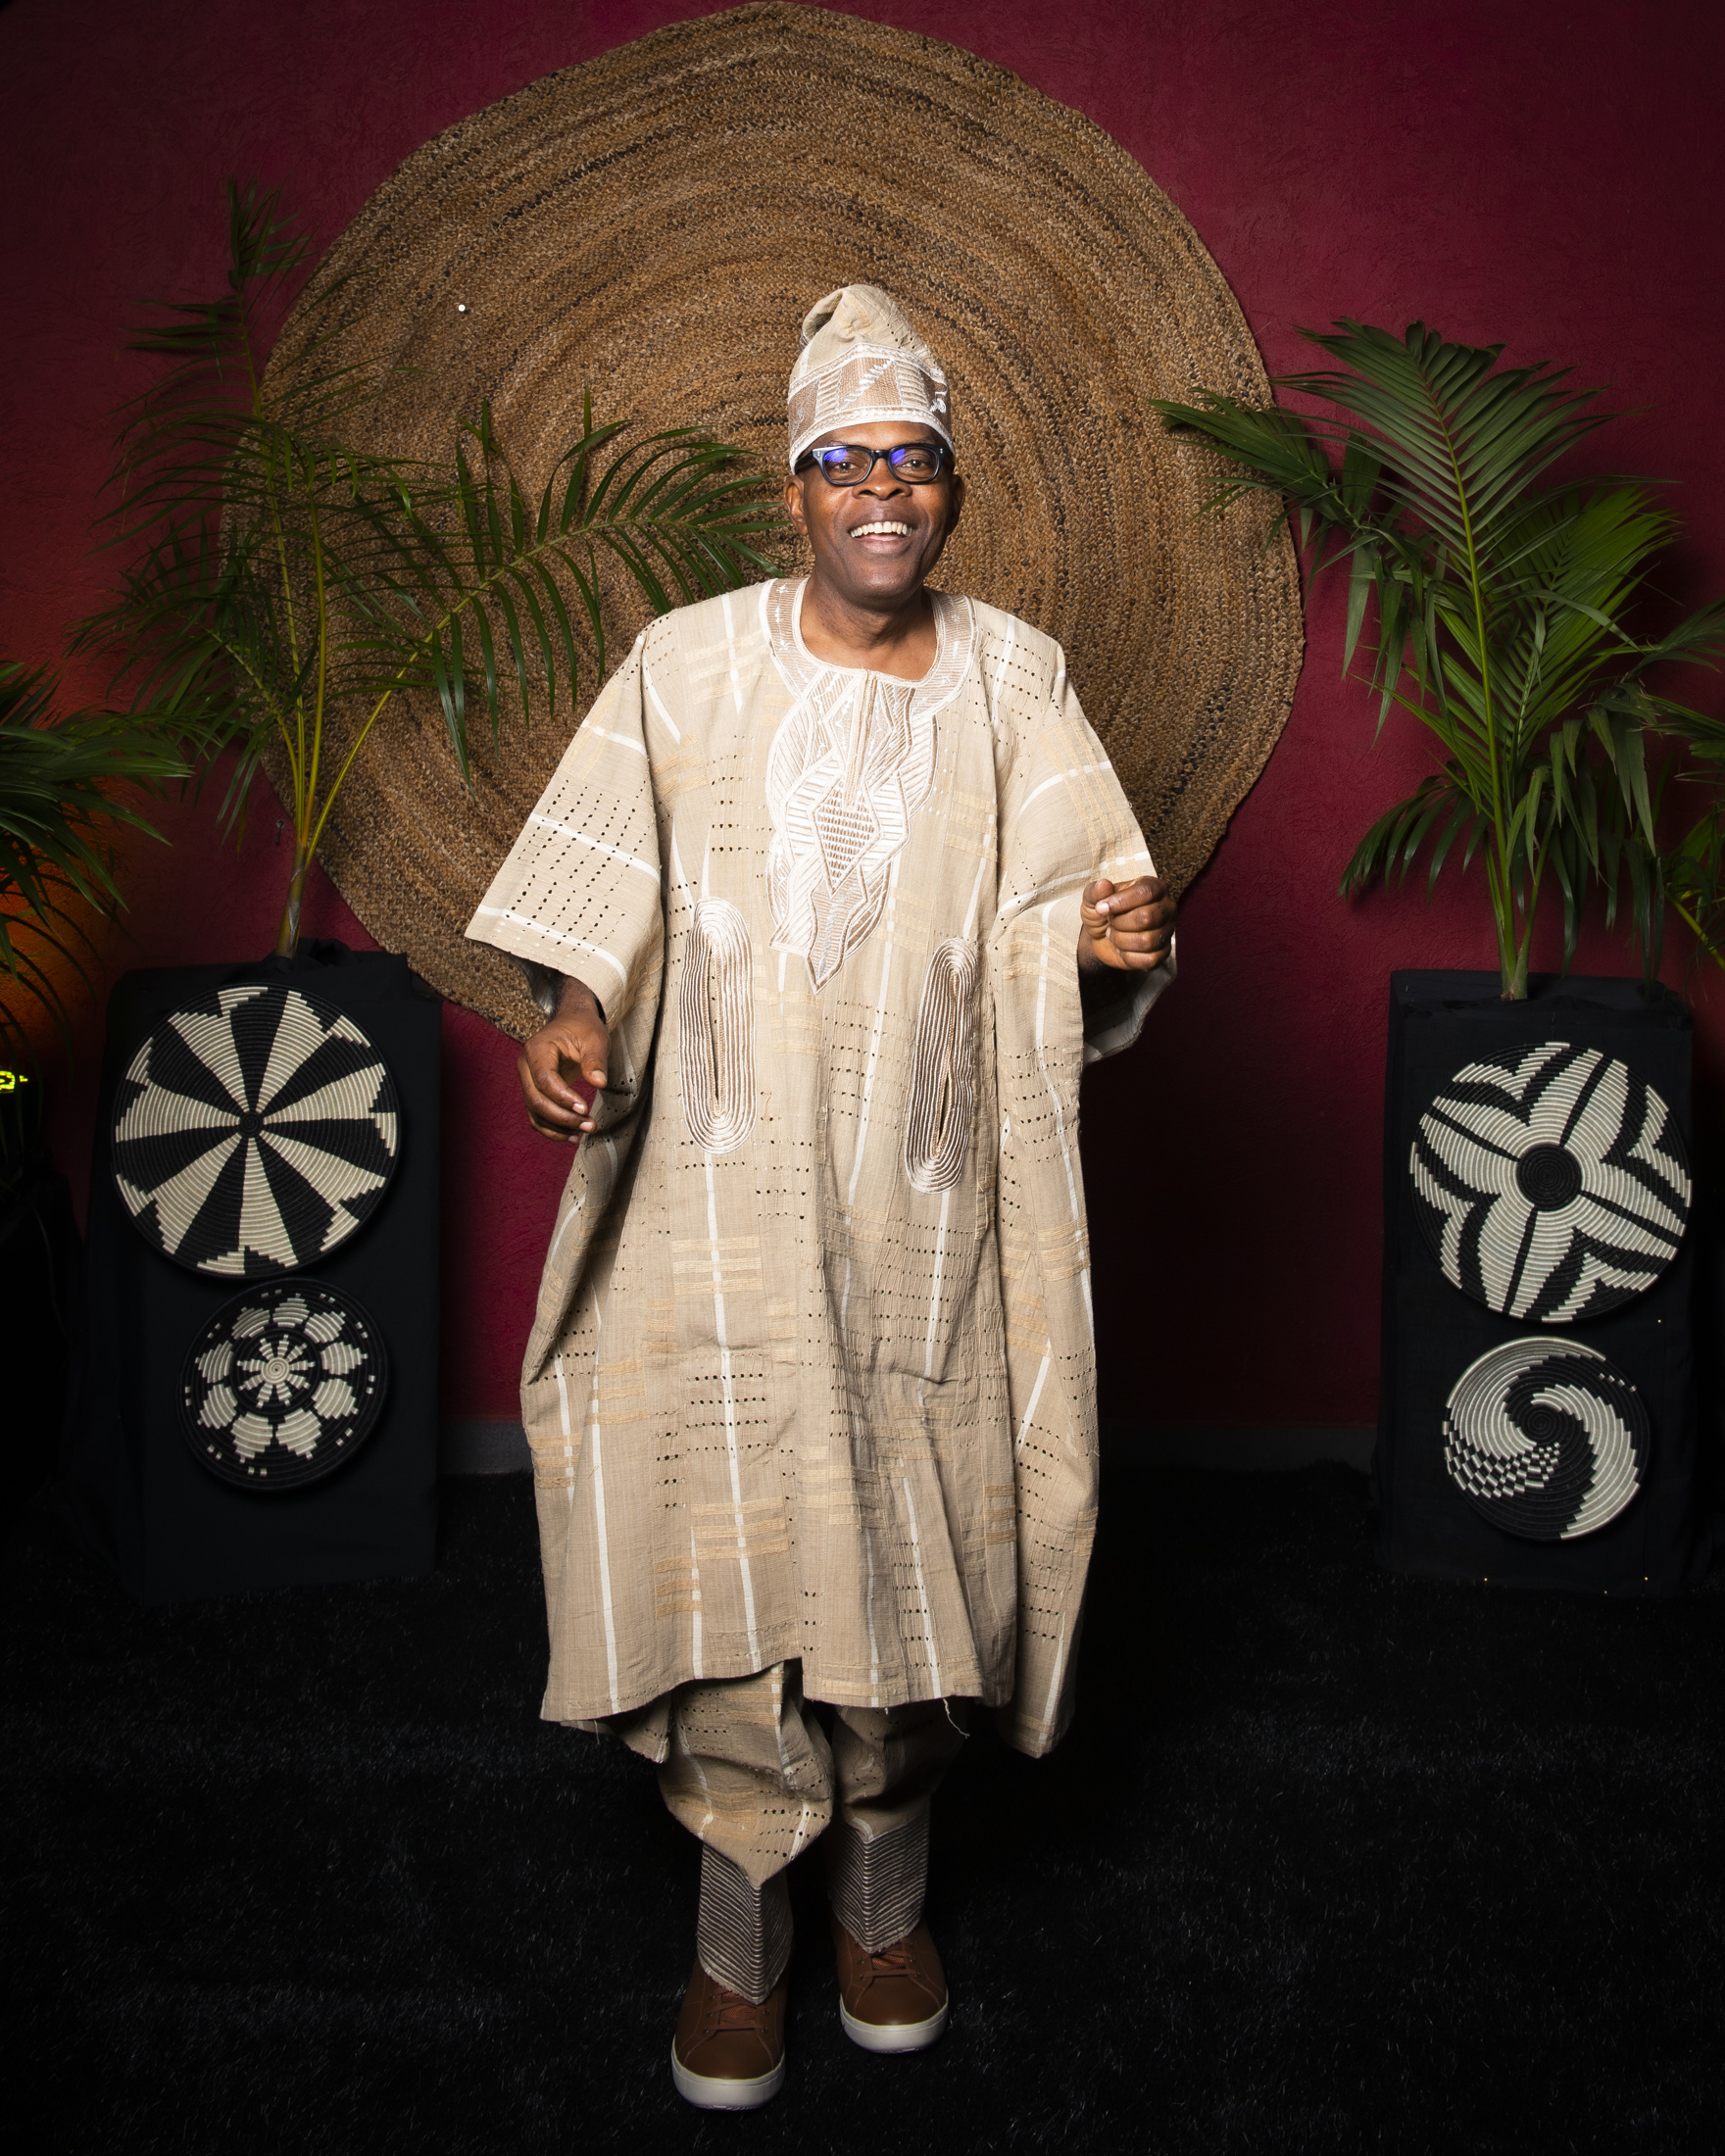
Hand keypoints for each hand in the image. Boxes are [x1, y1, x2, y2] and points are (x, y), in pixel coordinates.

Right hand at [517, 976, 608, 1140]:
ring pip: (535, 1113)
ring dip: (559, 1128)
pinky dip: (552, 1130)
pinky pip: (537, 1117)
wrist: (572, 1023)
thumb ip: (595, 1061)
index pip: (544, 1080)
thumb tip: (599, 1083)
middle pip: (536, 1100)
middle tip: (589, 1125)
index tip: (585, 1109)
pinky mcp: (534, 1092)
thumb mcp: (594, 1039)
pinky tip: (573, 1136)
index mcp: (536, 1050)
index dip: (563, 1098)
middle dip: (563, 1118)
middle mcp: (526, 1067)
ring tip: (585, 1132)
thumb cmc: (583, 1029)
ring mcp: (527, 1081)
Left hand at [1077, 874, 1174, 973]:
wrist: (1101, 938)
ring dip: (1121, 940)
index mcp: (1154, 888)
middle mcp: (1166, 908)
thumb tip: (1103, 885)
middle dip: (1119, 923)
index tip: (1100, 908)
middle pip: (1147, 918)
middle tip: (1110, 922)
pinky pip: (1149, 960)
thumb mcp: (1093, 899)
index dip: (1120, 902)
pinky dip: (1128, 957)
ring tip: (1115, 935)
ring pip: (1147, 941)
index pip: (1145, 892)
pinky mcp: (1163, 953)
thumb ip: (1096, 892)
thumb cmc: (1102, 913)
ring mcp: (1167, 931)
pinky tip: (1123, 949)